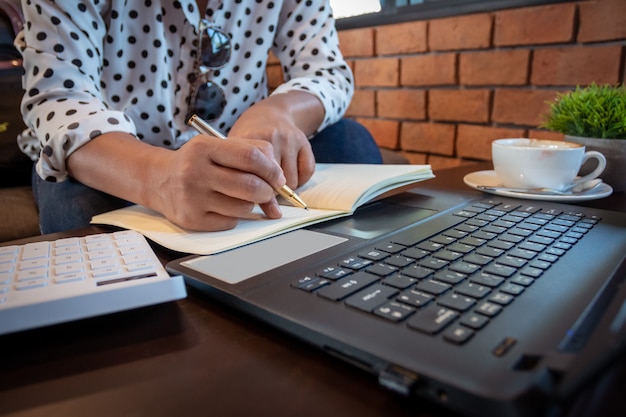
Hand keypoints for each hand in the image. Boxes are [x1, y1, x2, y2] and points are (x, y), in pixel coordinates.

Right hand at [154, 135, 286, 230]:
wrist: (159, 180)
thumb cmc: (198, 162)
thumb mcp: (218, 146)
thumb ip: (251, 154)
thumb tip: (280, 183)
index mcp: (204, 148)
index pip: (251, 157)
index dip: (272, 169)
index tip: (278, 178)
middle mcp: (195, 172)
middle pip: (250, 185)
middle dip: (268, 192)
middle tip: (268, 192)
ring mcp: (192, 198)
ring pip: (244, 207)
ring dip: (252, 205)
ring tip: (243, 197)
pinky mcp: (192, 220)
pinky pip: (230, 222)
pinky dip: (235, 216)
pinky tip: (225, 207)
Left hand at [228, 93, 318, 189]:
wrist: (270, 113)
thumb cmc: (250, 138)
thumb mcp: (238, 154)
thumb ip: (245, 181)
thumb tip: (269, 211)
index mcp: (249, 140)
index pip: (254, 177)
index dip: (255, 192)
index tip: (254, 197)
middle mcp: (271, 137)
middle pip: (275, 183)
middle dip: (270, 190)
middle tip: (264, 187)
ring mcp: (290, 139)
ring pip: (293, 181)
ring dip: (286, 186)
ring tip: (275, 179)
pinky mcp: (304, 141)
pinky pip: (307, 172)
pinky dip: (301, 179)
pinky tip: (290, 173)